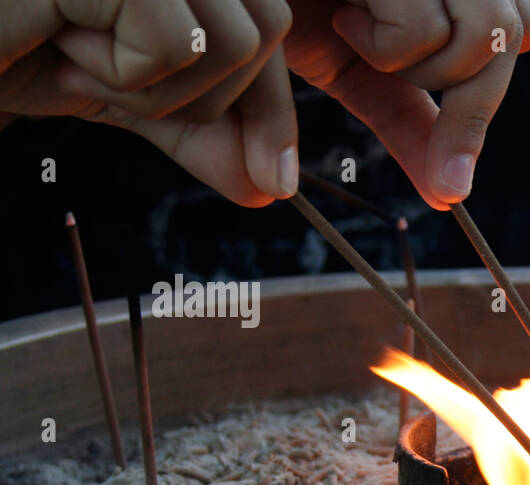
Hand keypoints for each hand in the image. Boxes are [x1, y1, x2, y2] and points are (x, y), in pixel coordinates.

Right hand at [0, 0, 296, 205]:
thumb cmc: (6, 41)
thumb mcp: (119, 90)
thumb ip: (197, 127)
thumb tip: (268, 187)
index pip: (268, 22)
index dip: (272, 106)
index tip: (273, 180)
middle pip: (265, 31)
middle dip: (205, 97)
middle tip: (108, 82)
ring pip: (231, 41)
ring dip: (154, 86)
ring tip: (77, 56)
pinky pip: (174, 41)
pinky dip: (121, 74)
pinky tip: (57, 41)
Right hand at [285, 0, 529, 207]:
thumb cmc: (287, 7)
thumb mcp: (356, 70)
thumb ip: (408, 124)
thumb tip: (448, 190)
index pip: (527, 27)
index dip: (487, 87)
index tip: (450, 165)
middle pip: (515, 32)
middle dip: (466, 105)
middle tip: (401, 107)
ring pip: (486, 31)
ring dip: (419, 65)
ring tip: (361, 38)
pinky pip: (428, 27)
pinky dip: (385, 45)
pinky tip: (344, 14)